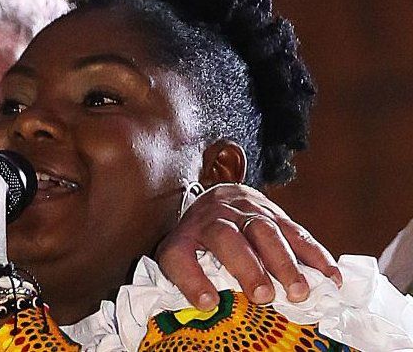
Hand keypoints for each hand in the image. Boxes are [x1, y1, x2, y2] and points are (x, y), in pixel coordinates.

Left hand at [155, 183, 341, 309]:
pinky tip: (330, 278)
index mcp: (185, 235)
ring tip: (300, 292)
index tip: (207, 303)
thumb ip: (190, 279)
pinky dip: (316, 256)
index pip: (179, 255)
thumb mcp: (182, 255)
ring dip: (285, 263)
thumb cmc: (200, 238)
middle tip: (264, 296)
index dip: (191, 279)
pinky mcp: (275, 213)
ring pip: (265, 231)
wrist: (219, 197)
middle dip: (247, 267)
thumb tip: (207, 311)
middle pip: (226, 238)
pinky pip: (297, 232)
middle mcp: (214, 219)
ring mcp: (246, 212)